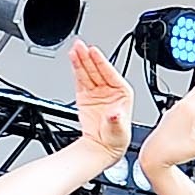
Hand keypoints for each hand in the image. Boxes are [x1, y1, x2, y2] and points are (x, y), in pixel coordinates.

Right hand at [66, 40, 135, 159]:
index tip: (94, 51)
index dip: (101, 62)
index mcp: (122, 93)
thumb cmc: (115, 139)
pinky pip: (80, 79)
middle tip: (80, 45)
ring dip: (80, 60)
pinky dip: (76, 69)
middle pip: (97, 69)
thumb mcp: (119, 129)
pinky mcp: (86, 96)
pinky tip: (72, 59)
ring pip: (88, 72)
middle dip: (88, 57)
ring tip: (74, 48)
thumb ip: (116, 120)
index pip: (110, 73)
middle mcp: (109, 89)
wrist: (102, 148)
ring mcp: (97, 91)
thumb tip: (115, 114)